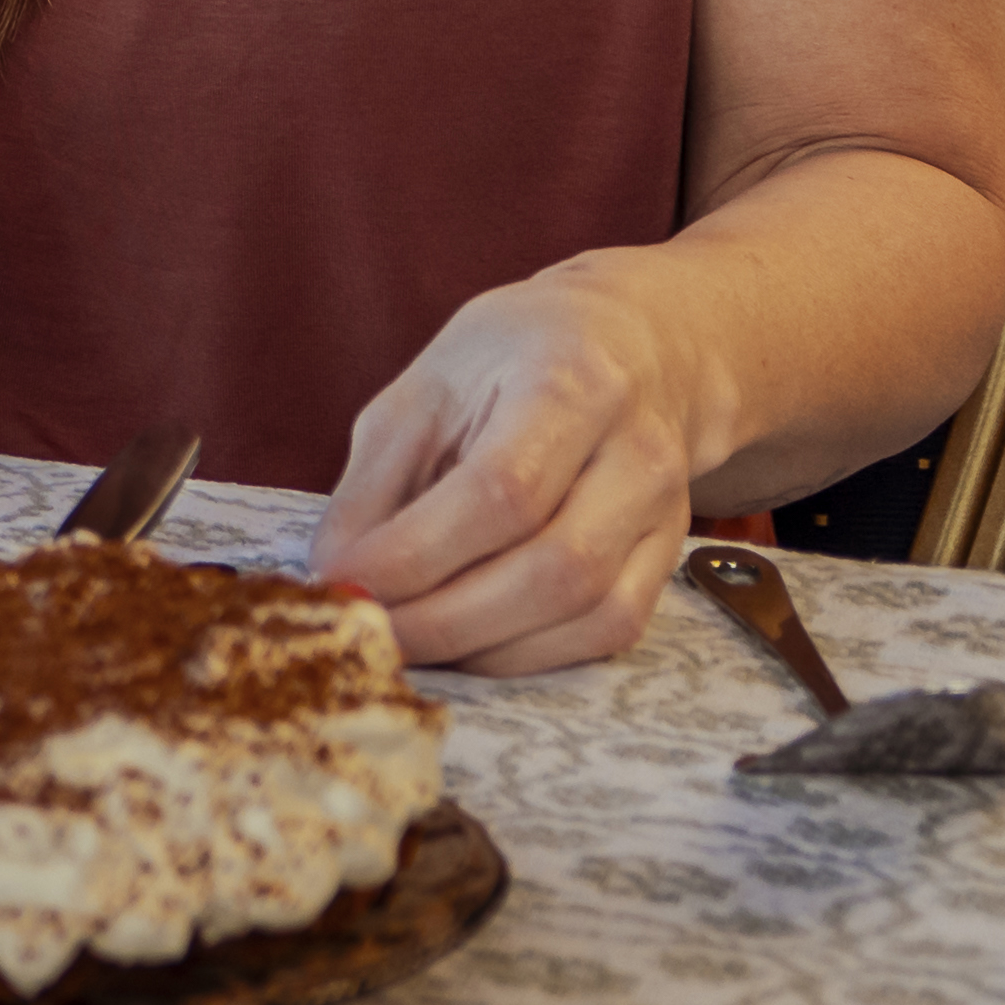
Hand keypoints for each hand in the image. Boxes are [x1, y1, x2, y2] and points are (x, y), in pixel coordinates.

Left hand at [311, 260, 705, 674]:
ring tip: (408, 642)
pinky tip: (469, 645)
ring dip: (486, 647)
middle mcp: (637, 452)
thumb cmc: (512, 362)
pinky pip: (609, 633)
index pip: (500, 492)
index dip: (416, 553)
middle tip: (368, 630)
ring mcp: (666, 512)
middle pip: (555, 568)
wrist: (634, 349)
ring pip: (590, 613)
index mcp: (569, 383)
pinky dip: (531, 655)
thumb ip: (375, 484)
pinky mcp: (670, 558)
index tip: (343, 584)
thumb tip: (334, 574)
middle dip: (447, 619)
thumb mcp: (423, 391)